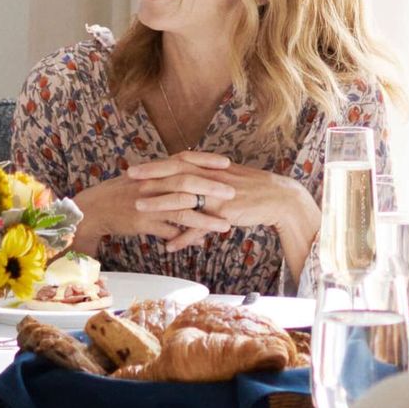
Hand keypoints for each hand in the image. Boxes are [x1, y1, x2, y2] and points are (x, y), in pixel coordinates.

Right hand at [74, 154, 241, 247]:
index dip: (206, 161)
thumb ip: (164, 178)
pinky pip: (169, 231)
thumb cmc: (120, 194)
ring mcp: (149, 203)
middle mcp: (153, 184)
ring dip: (206, 218)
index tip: (227, 163)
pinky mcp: (143, 222)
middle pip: (187, 182)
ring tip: (226, 225)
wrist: (95, 209)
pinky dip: (186, 238)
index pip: (184, 160)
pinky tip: (201, 242)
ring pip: (182, 210)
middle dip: (213, 188)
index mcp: (155, 171)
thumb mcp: (143, 179)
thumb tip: (186, 180)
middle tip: (234, 193)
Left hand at [128, 154, 317, 255]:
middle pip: (176, 173)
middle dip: (151, 175)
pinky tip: (168, 246)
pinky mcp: (225, 214)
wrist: (279, 199)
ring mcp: (218, 196)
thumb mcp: (228, 178)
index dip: (157, 163)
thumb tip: (191, 178)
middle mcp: (212, 178)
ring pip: (184, 199)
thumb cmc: (254, 189)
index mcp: (212, 168)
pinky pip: (200, 226)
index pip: (179, 161)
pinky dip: (183, 237)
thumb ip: (208, 178)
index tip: (137, 165)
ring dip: (160, 204)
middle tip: (129, 177)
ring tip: (139, 210)